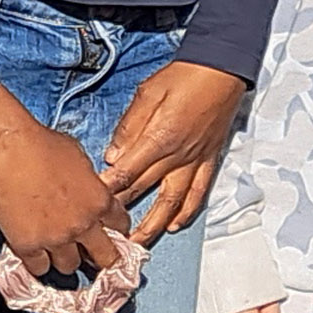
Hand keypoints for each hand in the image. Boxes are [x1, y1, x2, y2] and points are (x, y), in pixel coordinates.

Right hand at [0, 87, 126, 276]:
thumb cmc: (44, 143)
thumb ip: (89, 183)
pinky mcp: (27, 246)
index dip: (115, 230)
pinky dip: (38, 263)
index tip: (108, 231)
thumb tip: (87, 192)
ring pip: (70, 267)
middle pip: (105, 258)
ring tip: (56, 250)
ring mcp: (56, 239)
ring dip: (65, 259)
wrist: (9, 148)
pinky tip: (34, 253)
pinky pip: (39, 269)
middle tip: (91, 255)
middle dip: (101, 257)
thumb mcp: (80, 158)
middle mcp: (83, 225)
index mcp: (100, 200)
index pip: (121, 226)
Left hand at [98, 59, 246, 238]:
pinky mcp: (209, 160)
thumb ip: (129, 127)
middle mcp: (177, 155)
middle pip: (145, 190)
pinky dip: (187, 210)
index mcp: (158, 138)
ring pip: (173, 201)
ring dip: (155, 224)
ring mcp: (195, 161)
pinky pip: (198, 192)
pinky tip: (176, 224)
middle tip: (106, 231)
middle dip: (123, 213)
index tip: (90, 204)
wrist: (222, 69)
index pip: (126, 172)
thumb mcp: (148, 92)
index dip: (107, 190)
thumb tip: (112, 155)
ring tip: (140, 243)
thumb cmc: (184, 76)